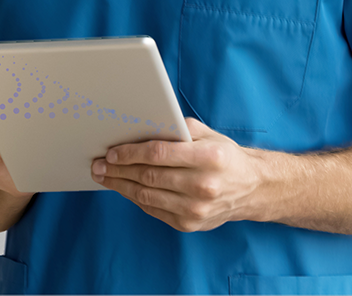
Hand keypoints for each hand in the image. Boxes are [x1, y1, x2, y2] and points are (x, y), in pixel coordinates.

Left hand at [90, 118, 282, 231]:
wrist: (253, 189)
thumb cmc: (225, 157)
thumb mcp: (208, 135)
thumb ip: (176, 130)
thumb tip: (139, 128)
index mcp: (209, 158)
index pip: (159, 154)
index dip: (130, 153)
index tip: (111, 152)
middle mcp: (203, 185)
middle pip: (148, 177)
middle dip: (118, 170)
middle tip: (98, 165)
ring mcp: (196, 209)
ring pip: (146, 196)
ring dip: (120, 186)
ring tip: (104, 177)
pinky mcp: (190, 224)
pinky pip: (153, 210)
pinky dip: (135, 198)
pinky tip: (124, 188)